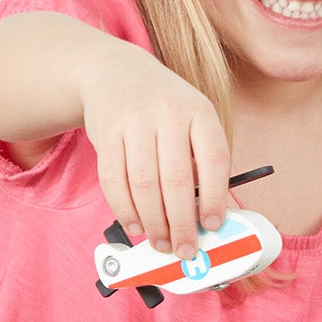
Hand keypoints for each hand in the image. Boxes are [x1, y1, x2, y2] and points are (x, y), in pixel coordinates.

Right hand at [80, 51, 230, 256]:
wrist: (115, 72)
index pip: (215, 160)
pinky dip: (125, 209)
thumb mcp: (192, 120)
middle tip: (185, 248)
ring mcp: (134, 121)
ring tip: (161, 242)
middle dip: (182, 223)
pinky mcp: (106, 131)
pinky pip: (114, 179)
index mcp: (200, 112)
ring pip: (144, 184)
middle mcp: (168, 113)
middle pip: (177, 180)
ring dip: (153, 222)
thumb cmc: (164, 109)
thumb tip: (206, 217)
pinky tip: (136, 225)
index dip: (216, 198)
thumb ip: (201, 161)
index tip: (213, 226)